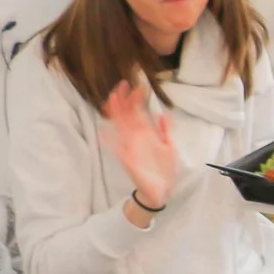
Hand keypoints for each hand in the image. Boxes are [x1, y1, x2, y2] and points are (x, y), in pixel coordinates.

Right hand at [102, 80, 178, 211]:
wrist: (161, 189)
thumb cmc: (164, 168)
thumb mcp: (169, 146)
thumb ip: (165, 130)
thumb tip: (163, 113)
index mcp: (146, 134)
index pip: (139, 113)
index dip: (138, 100)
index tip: (139, 86)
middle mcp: (136, 138)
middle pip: (127, 116)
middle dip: (124, 101)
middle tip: (122, 84)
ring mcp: (130, 147)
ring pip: (120, 127)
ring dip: (116, 114)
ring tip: (112, 99)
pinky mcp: (127, 160)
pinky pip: (116, 149)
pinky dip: (110, 142)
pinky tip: (104, 132)